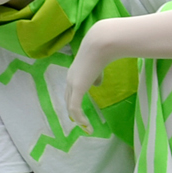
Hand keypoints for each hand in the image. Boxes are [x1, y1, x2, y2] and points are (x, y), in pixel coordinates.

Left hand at [65, 18, 122, 132]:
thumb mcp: (99, 65)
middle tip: (82, 124)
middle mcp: (70, 78)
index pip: (71, 90)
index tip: (81, 111)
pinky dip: (80, 119)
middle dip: (74, 113)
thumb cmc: (103, 51)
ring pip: (71, 106)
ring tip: (86, 128)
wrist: (100, 44)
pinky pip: (75, 108)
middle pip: (68, 100)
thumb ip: (96, 76)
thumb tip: (97, 85)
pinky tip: (88, 125)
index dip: (74, 101)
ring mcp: (72, 83)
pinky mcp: (77, 88)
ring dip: (78, 119)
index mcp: (75, 72)